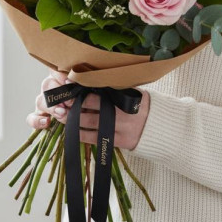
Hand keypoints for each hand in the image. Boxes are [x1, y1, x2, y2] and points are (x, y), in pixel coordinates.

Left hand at [25, 71, 150, 150]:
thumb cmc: (143, 105)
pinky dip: (79, 133)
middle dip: (71, 103)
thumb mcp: (131, 91)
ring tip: (62, 114)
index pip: (94, 89)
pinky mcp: (117, 141)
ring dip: (71, 119)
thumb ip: (113, 88)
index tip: (66, 83)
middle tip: (59, 100)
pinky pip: (92, 138)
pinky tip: (72, 130)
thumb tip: (90, 79)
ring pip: (86, 122)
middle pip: (87, 105)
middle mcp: (118, 109)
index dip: (78, 87)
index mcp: (120, 94)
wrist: (162, 127)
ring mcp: (117, 126)